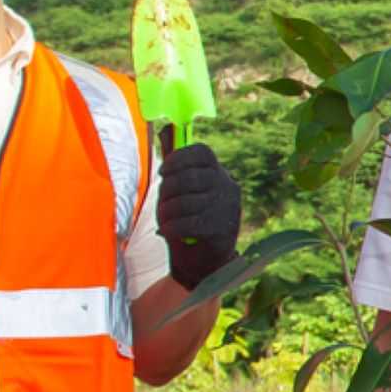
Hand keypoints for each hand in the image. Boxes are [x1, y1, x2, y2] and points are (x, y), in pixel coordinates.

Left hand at [158, 135, 243, 290]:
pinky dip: (172, 228)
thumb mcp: (181, 191)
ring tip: (165, 221)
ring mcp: (228, 208)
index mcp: (219, 174)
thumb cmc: (187, 223)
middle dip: (167, 191)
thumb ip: (175, 163)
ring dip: (167, 213)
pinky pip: (188, 222)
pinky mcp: (222, 229)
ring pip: (185, 201)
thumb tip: (166, 128)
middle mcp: (228, 187)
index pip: (201, 152)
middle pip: (189, 176)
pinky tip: (169, 232)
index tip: (163, 173)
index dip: (178, 159)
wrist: (202, 264)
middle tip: (162, 204)